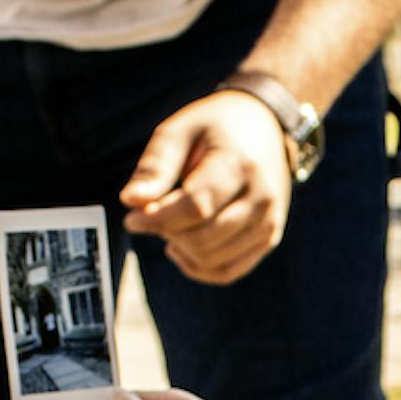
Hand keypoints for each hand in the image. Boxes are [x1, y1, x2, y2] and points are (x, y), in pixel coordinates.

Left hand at [120, 91, 293, 284]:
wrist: (265, 127)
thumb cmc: (213, 127)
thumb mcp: (179, 131)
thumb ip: (155, 167)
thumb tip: (131, 202)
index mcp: (240, 164)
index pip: (196, 207)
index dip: (158, 219)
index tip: (132, 218)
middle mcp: (262, 198)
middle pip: (203, 238)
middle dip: (166, 232)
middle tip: (150, 215)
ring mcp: (269, 222)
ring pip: (212, 260)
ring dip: (180, 249)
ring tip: (167, 225)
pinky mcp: (268, 238)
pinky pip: (227, 272)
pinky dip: (197, 267)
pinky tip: (180, 247)